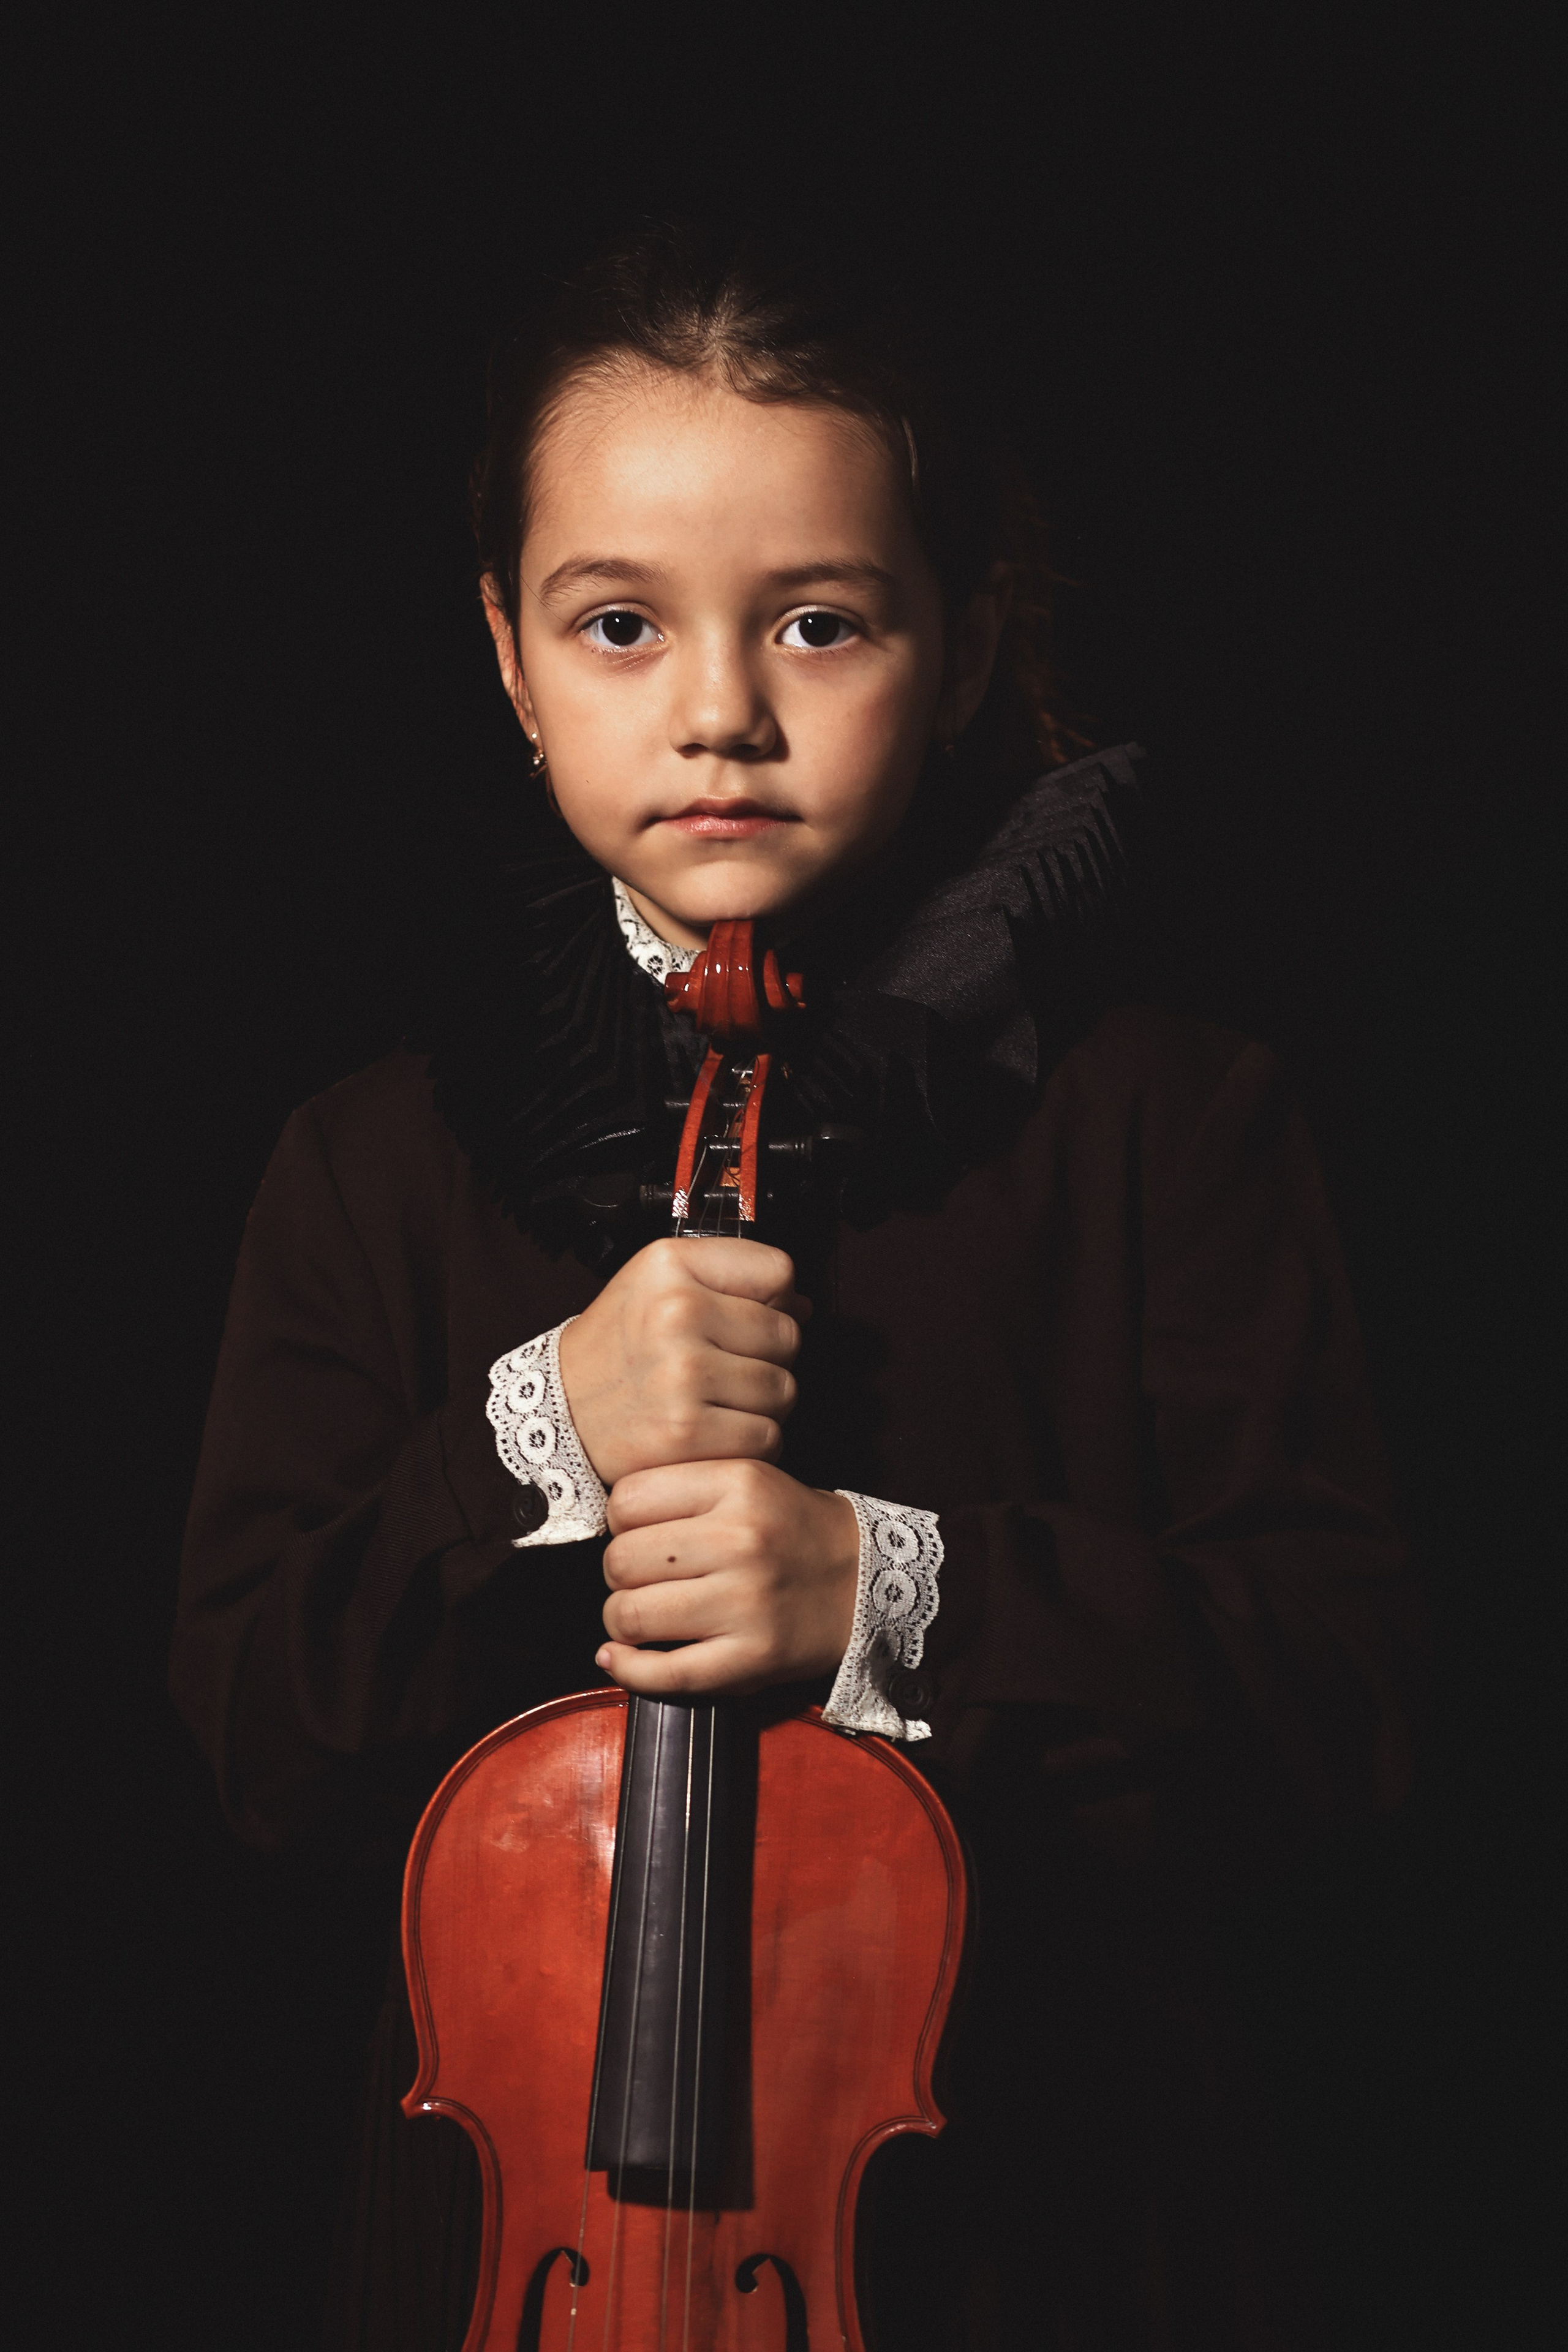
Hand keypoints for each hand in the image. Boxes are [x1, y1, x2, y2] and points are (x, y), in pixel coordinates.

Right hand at [557, 1236, 807, 1487]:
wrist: (560, 1413)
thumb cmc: (620, 1347)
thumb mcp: (659, 1282)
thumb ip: (732, 1277)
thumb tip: (802, 1305)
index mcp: (671, 1266)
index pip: (779, 1271)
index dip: (771, 1299)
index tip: (740, 1317)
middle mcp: (677, 1313)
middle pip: (788, 1335)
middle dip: (767, 1356)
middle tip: (722, 1366)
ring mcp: (683, 1375)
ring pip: (784, 1389)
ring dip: (761, 1403)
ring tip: (715, 1399)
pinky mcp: (688, 1431)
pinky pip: (767, 1437)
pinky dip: (748, 1442)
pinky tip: (713, 1431)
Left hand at [596, 1460, 859, 1697]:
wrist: (865, 1580)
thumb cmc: (791, 1530)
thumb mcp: (748, 1480)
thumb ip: (683, 1488)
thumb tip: (606, 1524)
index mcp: (738, 1483)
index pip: (628, 1500)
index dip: (620, 1522)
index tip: (637, 1533)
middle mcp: (741, 1539)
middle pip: (621, 1559)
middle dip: (618, 1574)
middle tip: (641, 1578)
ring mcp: (746, 1602)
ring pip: (631, 1615)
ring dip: (621, 1621)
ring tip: (640, 1616)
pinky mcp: (751, 1657)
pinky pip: (663, 1673)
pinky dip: (629, 1670)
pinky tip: (620, 1659)